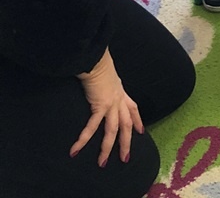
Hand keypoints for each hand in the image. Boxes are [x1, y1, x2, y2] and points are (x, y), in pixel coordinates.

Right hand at [72, 49, 143, 165]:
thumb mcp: (107, 76)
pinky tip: (76, 150)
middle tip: (125, 158)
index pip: (133, 108)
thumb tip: (100, 85)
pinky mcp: (100, 105)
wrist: (95, 59)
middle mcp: (119, 99)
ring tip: (102, 162)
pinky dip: (84, 139)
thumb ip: (106, 83)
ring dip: (107, 148)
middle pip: (126, 125)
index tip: (141, 131)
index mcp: (121, 92)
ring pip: (113, 130)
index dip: (138, 120)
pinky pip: (92, 127)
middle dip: (126, 142)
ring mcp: (111, 104)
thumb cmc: (98, 64)